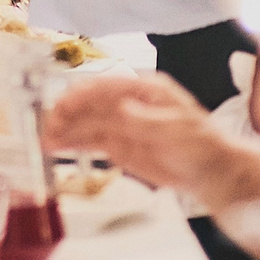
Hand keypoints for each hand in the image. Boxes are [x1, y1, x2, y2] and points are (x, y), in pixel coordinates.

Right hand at [45, 72, 259, 212]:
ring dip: (65, 130)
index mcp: (145, 89)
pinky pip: (90, 142)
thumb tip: (121, 110)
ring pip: (86, 123)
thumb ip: (146, 122)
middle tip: (49, 127)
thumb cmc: (203, 145)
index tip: (65, 103)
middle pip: (91, 104)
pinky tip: (57, 147)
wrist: (214, 173)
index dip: (83, 93)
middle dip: (67, 113)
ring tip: (46, 141)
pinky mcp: (119, 145)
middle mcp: (128, 103)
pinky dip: (73, 143)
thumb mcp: (177, 130)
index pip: (107, 85)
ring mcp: (121, 124)